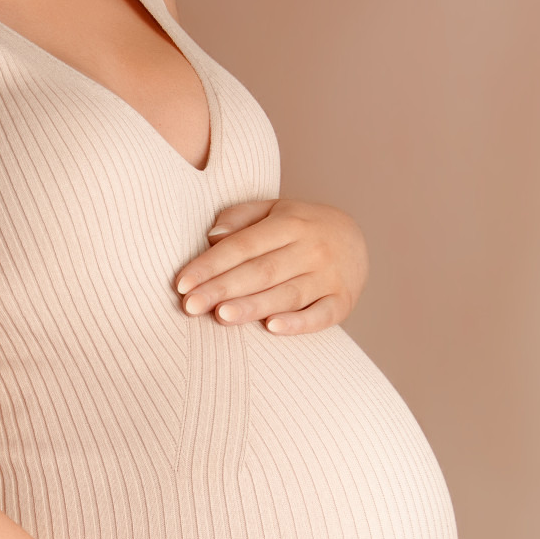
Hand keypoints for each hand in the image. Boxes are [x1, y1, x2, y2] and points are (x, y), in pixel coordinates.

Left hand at [174, 197, 368, 334]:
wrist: (357, 239)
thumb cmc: (301, 227)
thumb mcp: (274, 210)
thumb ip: (241, 218)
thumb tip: (212, 237)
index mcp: (290, 223)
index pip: (243, 245)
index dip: (211, 264)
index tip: (182, 282)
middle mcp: (312, 248)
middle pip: (261, 271)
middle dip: (223, 289)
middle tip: (190, 305)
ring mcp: (330, 276)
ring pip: (287, 294)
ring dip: (253, 306)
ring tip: (221, 316)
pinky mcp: (343, 301)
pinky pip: (321, 315)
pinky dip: (298, 323)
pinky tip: (272, 328)